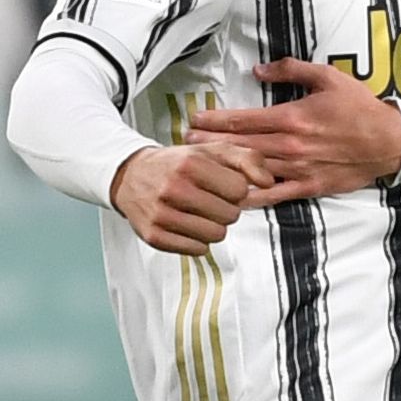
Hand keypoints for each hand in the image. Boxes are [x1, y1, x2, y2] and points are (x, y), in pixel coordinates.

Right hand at [110, 143, 272, 255]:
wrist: (131, 175)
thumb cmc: (179, 163)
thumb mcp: (214, 150)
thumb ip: (249, 159)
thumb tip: (269, 182)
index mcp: (191, 164)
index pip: (239, 190)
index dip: (237, 190)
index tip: (223, 185)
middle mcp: (174, 188)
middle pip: (230, 215)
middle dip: (227, 208)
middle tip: (210, 199)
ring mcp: (161, 214)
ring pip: (216, 235)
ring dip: (214, 226)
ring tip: (200, 212)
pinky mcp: (153, 235)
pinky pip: (197, 250)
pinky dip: (198, 241)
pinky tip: (188, 224)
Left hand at [186, 58, 400, 206]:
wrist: (389, 141)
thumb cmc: (360, 107)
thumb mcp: (330, 77)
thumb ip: (292, 70)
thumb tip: (258, 69)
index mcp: (292, 117)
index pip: (244, 120)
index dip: (215, 120)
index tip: (194, 119)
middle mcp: (290, 144)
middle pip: (239, 145)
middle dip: (209, 144)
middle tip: (183, 144)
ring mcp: (297, 168)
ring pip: (252, 169)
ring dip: (223, 168)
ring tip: (199, 168)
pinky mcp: (308, 186)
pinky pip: (274, 194)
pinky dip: (252, 197)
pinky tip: (232, 197)